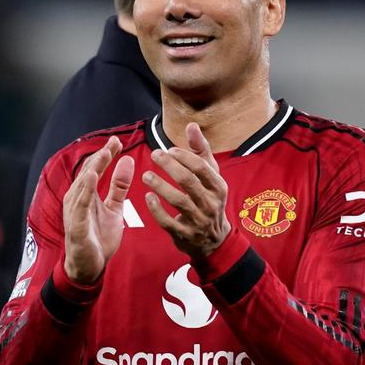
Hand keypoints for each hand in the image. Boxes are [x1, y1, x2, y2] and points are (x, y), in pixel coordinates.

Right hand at [62, 136, 133, 283]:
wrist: (90, 267)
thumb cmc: (98, 236)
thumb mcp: (114, 208)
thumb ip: (119, 186)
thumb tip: (127, 160)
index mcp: (86, 194)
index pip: (96, 168)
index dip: (106, 154)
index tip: (118, 140)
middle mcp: (77, 199)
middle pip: (89, 173)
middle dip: (101, 157)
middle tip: (114, 141)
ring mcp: (75, 212)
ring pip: (84, 186)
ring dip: (93, 169)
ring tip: (104, 154)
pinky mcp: (77, 226)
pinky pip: (81, 205)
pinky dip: (86, 190)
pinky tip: (93, 178)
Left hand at [143, 122, 230, 258]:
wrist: (214, 240)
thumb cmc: (209, 199)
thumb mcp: (211, 175)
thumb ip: (200, 150)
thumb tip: (191, 125)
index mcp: (218, 187)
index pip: (201, 167)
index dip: (183, 156)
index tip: (169, 149)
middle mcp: (211, 204)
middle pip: (188, 181)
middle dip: (169, 166)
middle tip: (155, 155)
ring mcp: (198, 221)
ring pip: (178, 201)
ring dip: (160, 186)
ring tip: (146, 175)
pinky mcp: (185, 235)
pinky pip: (168, 222)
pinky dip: (156, 209)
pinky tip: (147, 197)